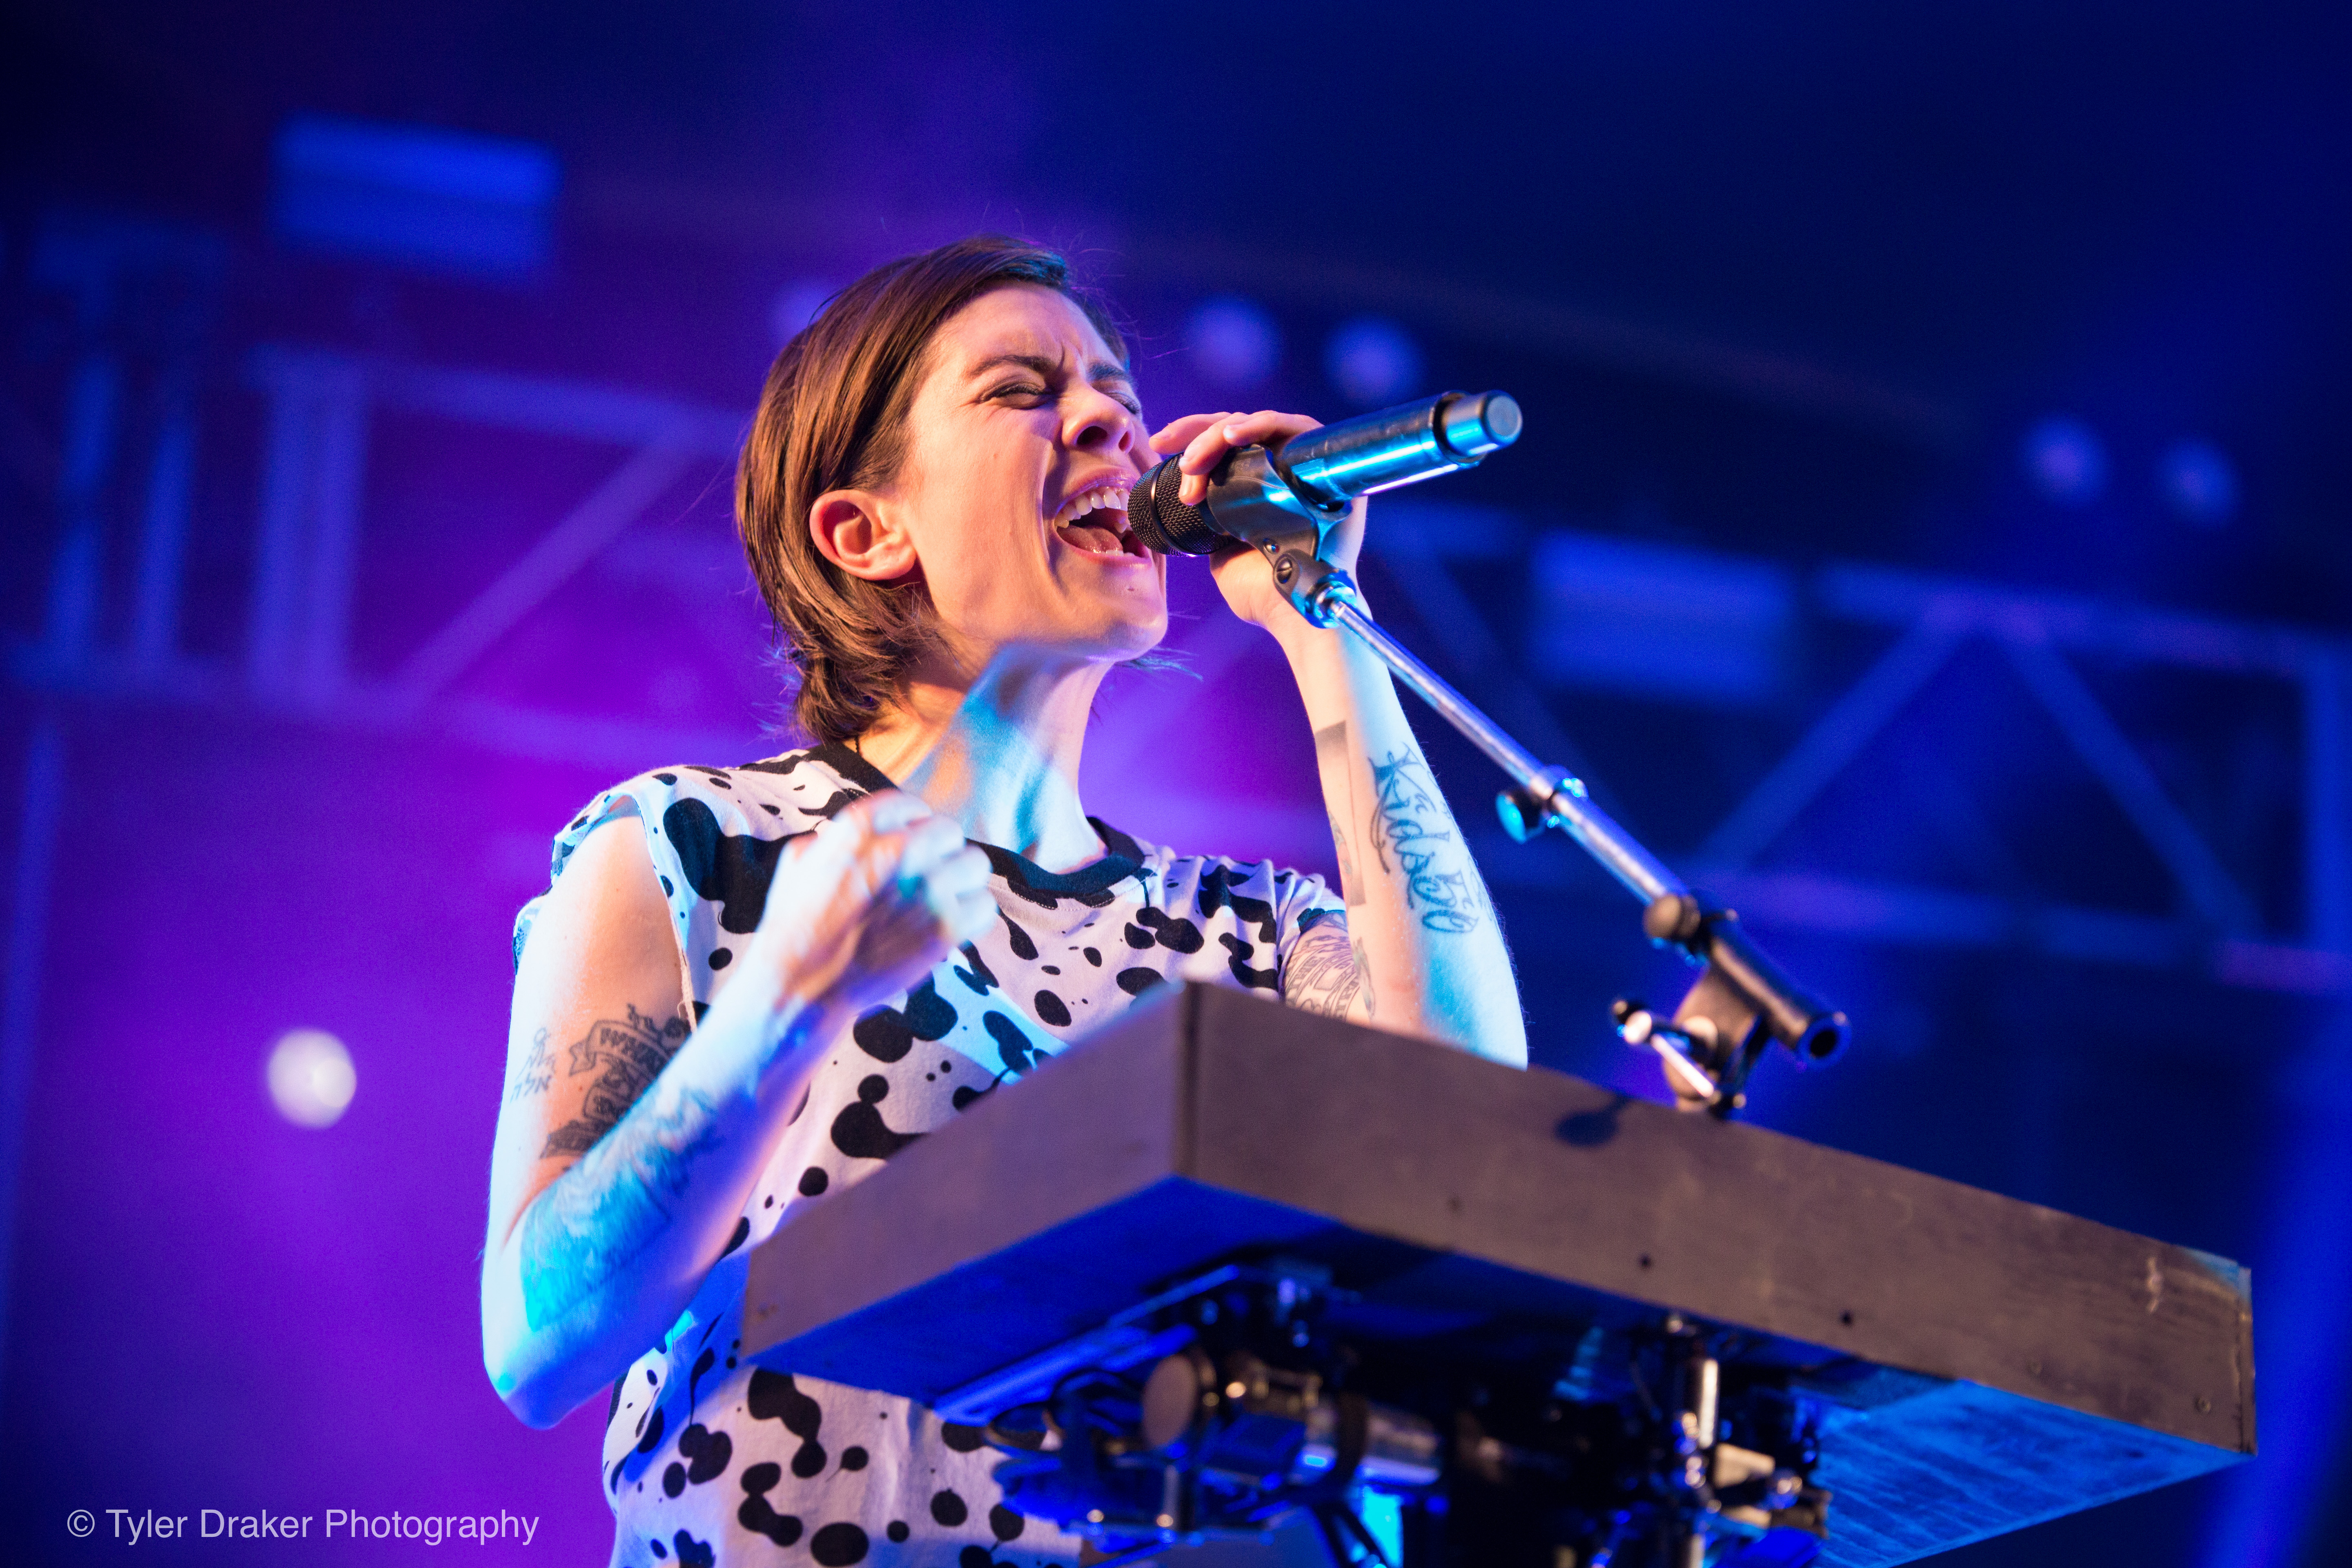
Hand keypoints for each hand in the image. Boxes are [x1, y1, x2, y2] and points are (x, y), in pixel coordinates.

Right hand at [743, 790, 993, 1024]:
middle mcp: (898, 849)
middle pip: (950, 832)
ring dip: (961, 883)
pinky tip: (950, 927)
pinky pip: (984, 906)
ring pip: (975, 864)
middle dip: (939, 855)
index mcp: (860, 828)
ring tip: (941, 903)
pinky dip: (971, 917)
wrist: (799, 986)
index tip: (912, 844)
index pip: (912, 806)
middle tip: (926, 881)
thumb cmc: (794, 928)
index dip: (914, 826)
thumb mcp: (798, 863)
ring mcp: (926, 887)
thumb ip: (830, 839)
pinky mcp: (945, 927)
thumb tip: (846, 833)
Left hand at [1147, 410, 1368, 639]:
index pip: (1224, 445)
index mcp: (1257, 488)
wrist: (1291, 612)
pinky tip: (1231, 435)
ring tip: (1192, 461)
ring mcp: (1303, 467)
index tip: (1158, 444)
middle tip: (1166, 451)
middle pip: (1236, 429)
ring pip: (1256, 425)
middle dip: (1195, 436)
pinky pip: (1295, 428)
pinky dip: (1260, 425)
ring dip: (1216, 436)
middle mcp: (1282, 471)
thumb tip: (1181, 505)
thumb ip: (1207, 526)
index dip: (1190, 438)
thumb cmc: (1262, 593)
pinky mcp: (1325, 467)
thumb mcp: (1219, 552)